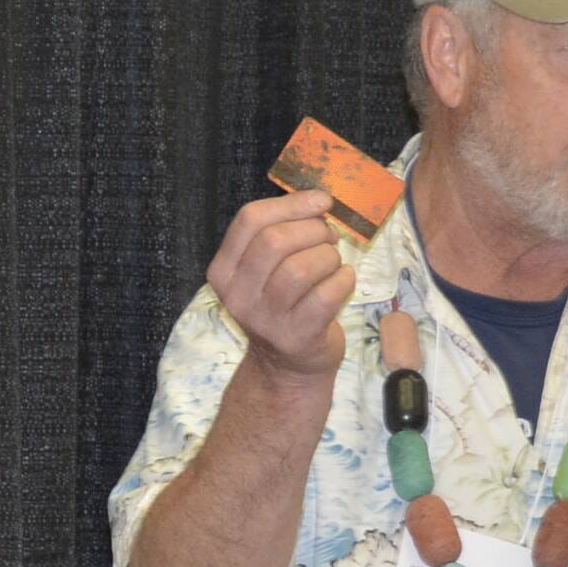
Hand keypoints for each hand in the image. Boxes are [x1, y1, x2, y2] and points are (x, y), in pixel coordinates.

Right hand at [206, 190, 355, 387]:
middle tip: (329, 237)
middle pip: (275, 241)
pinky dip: (343, 280)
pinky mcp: (296, 337)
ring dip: (328, 256)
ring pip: (300, 268)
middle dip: (313, 230)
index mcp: (224, 270)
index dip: (291, 204)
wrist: (288, 366)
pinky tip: (343, 280)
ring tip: (333, 262)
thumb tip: (319, 200)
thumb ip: (282, 233)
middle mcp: (238, 295)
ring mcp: (265, 320)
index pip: (250, 220)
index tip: (322, 201)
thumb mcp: (268, 270)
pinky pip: (325, 296)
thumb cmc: (285, 305)